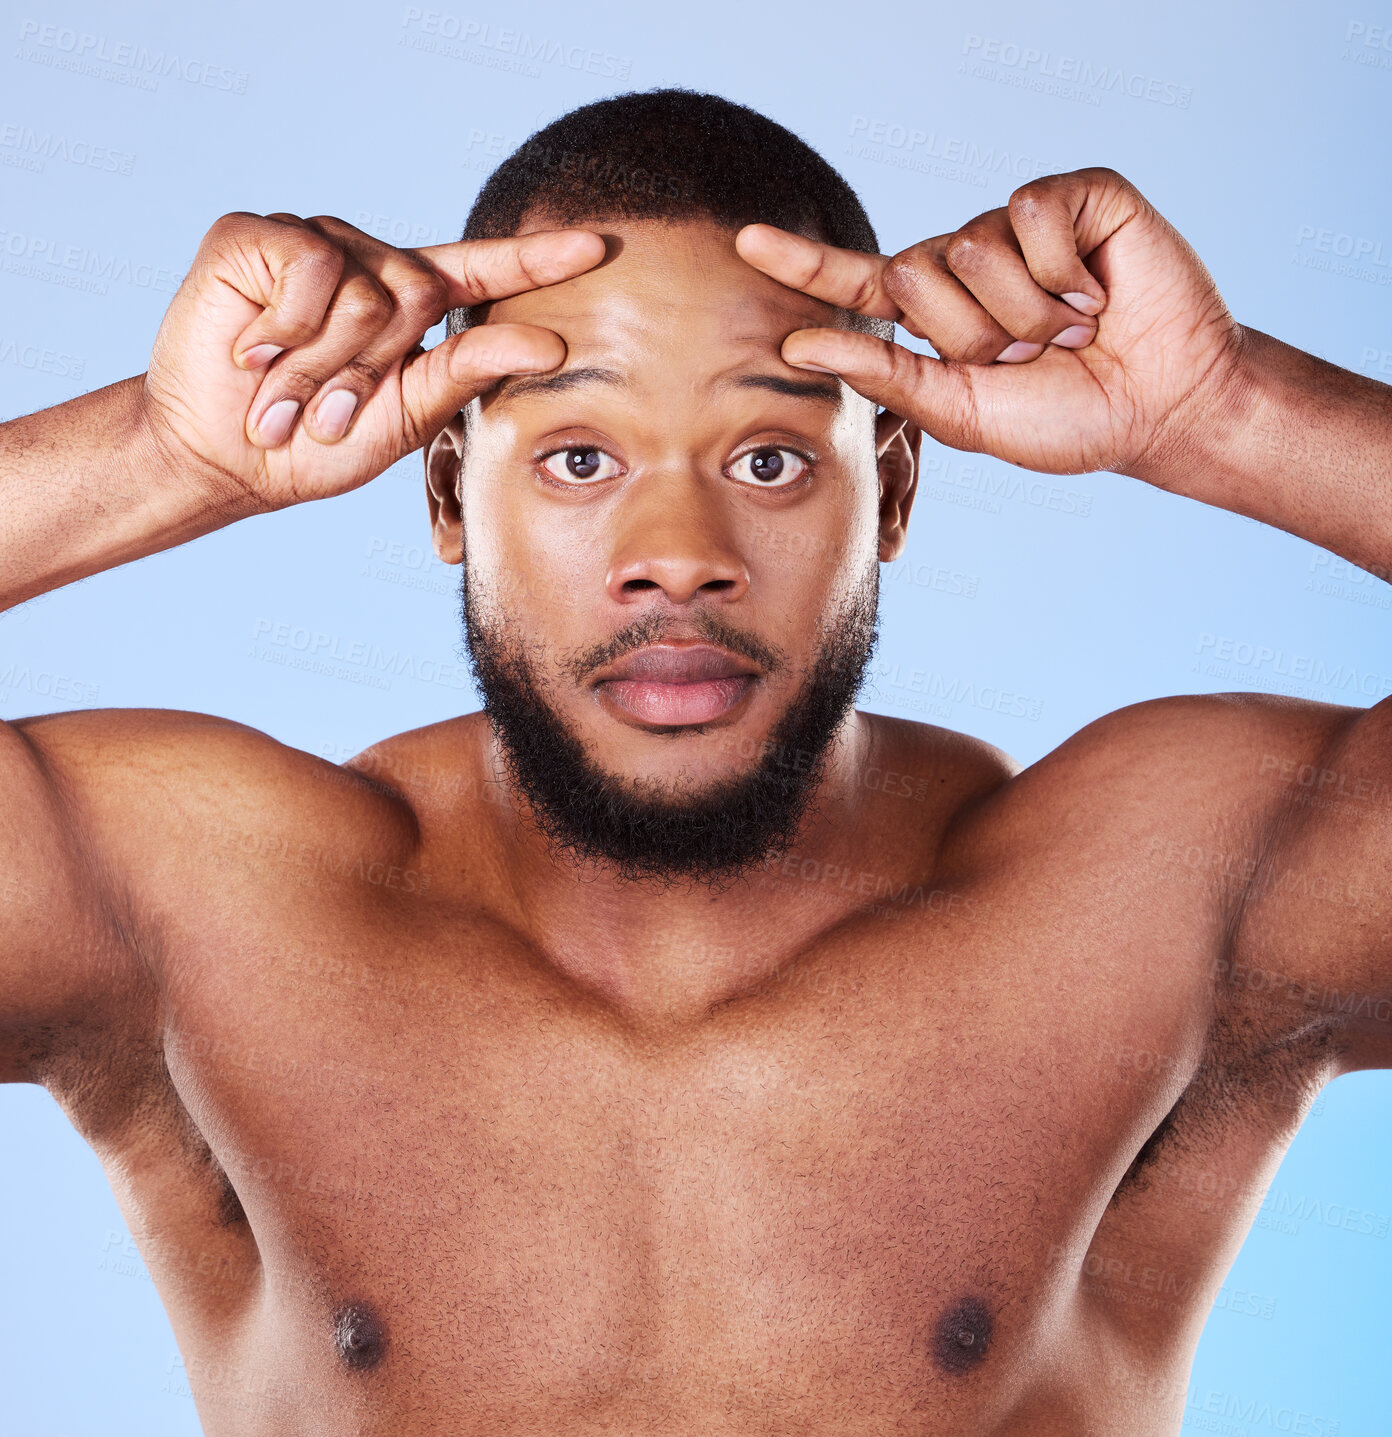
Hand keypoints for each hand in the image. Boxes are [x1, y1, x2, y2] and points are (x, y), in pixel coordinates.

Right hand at [141, 213, 604, 510]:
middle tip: (327, 411)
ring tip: (284, 393)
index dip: (537, 258)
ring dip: (324, 361)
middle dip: (370, 368)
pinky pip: (308, 267)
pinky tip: (253, 352)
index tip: (598, 247)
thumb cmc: (316, 445)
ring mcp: (311, 241)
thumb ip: (470, 373)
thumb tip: (552, 343)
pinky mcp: (256, 235)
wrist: (225, 456)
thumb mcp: (405, 415)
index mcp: (408, 305)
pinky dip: (286, 327)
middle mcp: (366, 262)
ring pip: (363, 287)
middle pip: (415, 292)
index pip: (482, 270)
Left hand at [736, 168, 1245, 479]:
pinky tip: (1097, 286)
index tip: (746, 242)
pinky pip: (1028, 212)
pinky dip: (1063, 265)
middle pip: (915, 276)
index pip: (860, 284)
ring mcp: (1018, 227)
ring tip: (1071, 327)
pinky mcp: (1073, 196)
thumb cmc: (1066, 419)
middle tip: (1030, 357)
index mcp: (939, 319)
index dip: (804, 263)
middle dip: (973, 335)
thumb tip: (796, 343)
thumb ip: (887, 377)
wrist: (1161, 406)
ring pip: (970, 248)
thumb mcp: (965, 413)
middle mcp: (970, 263)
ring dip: (1024, 311)